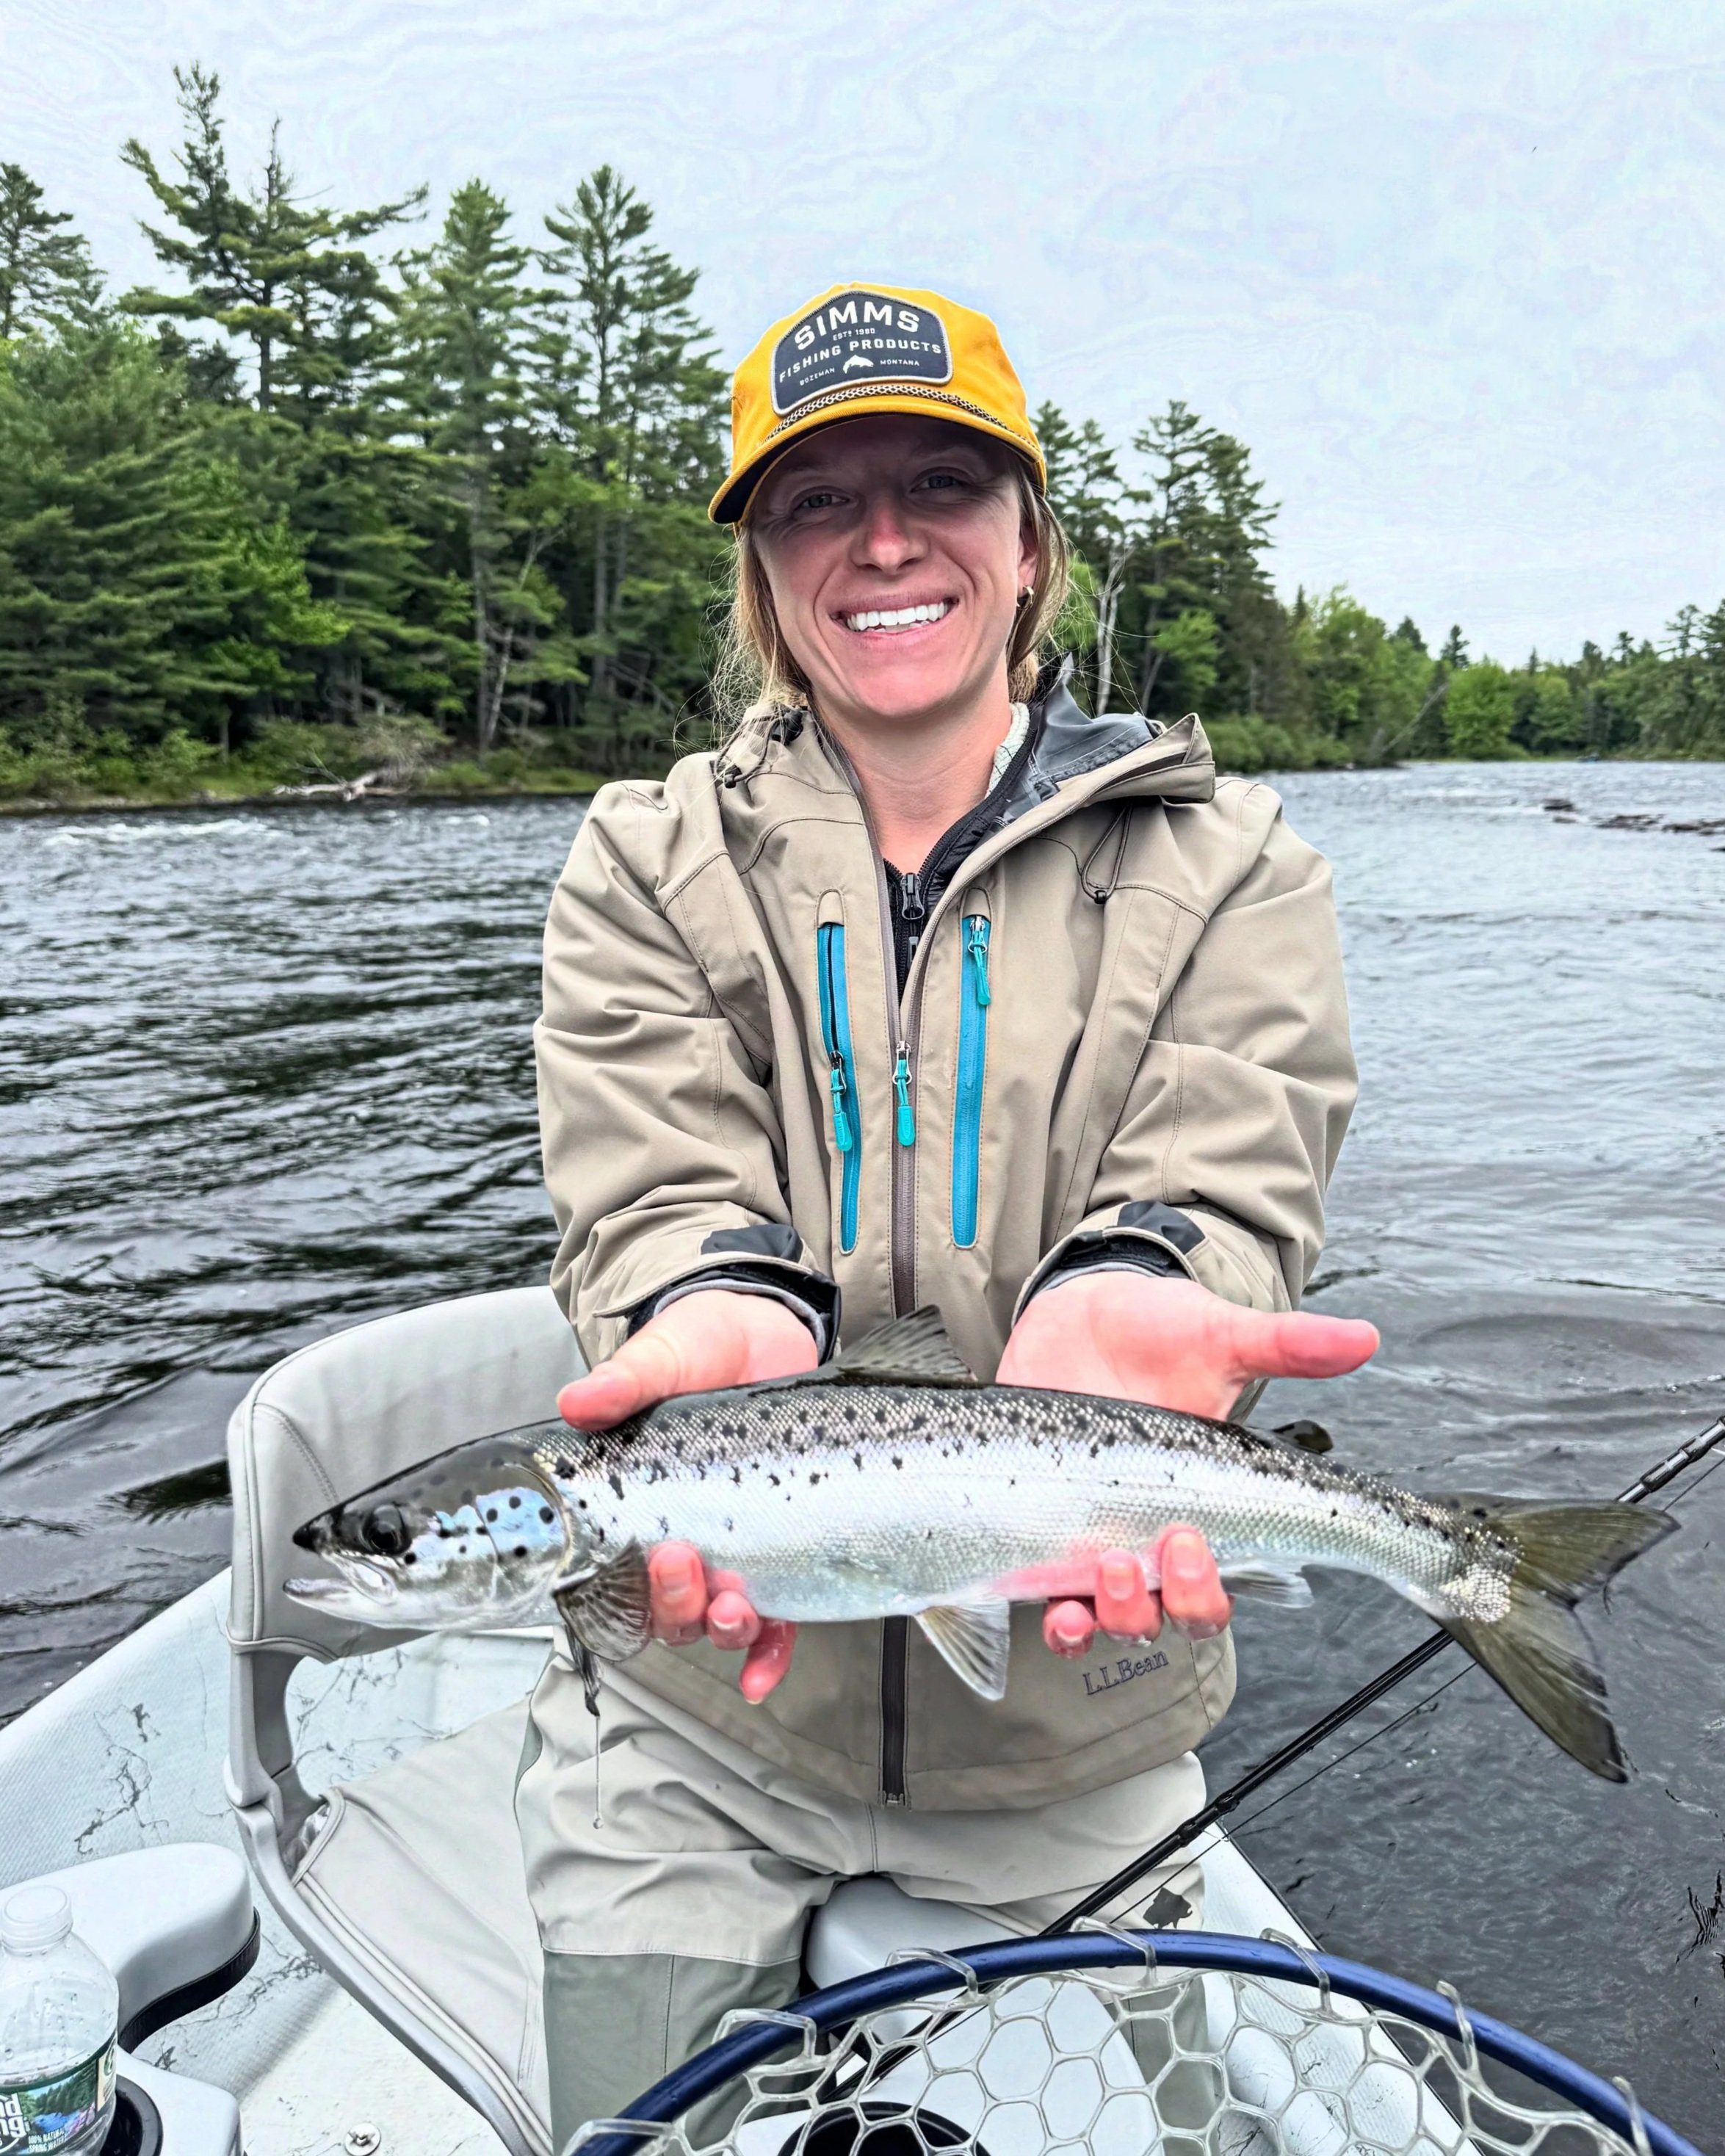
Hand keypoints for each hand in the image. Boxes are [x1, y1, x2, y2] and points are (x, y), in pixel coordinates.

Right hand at [557, 1288, 813, 1699]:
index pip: (616, 1572)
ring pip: (720, 1622)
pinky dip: (769, 1656)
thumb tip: (580, 1400)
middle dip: (676, 1604)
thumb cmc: (702, 1347)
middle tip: (686, 1562)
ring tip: (737, 1606)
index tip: (655, 1552)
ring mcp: (739, 1549)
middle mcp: (685, 1538)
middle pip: (669, 1610)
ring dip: (724, 1629)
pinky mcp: (790, 1551)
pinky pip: (779, 1623)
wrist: (765, 1329)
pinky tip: (762, 1677)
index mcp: (641, 1501)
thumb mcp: (662, 1354)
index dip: (627, 1587)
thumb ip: (625, 1380)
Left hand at [997, 1269, 1378, 1659]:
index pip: (1226, 1584)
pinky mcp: (1042, 1532)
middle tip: (1164, 1544)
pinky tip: (1052, 1605)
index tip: (1193, 1539)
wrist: (1083, 1312)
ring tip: (1105, 1567)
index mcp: (1205, 1507)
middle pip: (1175, 1616)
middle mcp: (1153, 1539)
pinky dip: (1058, 1622)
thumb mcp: (1220, 1336)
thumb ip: (1286, 1345)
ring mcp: (1095, 1542)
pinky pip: (1049, 1603)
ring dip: (1114, 1615)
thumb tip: (1364, 1338)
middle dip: (1173, 1602)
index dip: (1211, 1589)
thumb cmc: (1160, 1331)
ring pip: (1115, 1620)